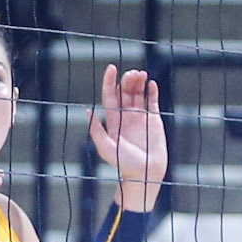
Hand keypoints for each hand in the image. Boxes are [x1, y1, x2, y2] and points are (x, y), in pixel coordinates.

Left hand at [89, 66, 166, 213]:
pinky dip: (152, 91)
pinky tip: (151, 83)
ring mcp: (140, 117)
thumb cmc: (123, 164)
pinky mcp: (154, 120)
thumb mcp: (105, 147)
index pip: (110, 95)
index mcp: (113, 120)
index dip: (109, 81)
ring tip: (141, 74)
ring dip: (139, 82)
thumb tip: (87, 111)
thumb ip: (96, 130)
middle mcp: (125, 116)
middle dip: (127, 80)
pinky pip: (153, 102)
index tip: (111, 68)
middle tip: (131, 74)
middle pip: (124, 92)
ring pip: (138, 94)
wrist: (145, 173)